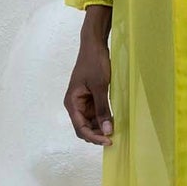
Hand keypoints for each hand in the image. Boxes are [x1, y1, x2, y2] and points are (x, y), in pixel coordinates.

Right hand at [64, 3, 113, 144]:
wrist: (94, 45)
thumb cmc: (94, 63)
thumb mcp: (100, 87)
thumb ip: (102, 110)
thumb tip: (107, 130)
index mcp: (72, 103)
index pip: (80, 128)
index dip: (93, 137)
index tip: (108, 140)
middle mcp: (75, 104)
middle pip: (84, 127)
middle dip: (97, 134)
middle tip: (113, 138)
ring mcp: (83, 102)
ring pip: (90, 122)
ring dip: (101, 127)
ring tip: (115, 130)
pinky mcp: (90, 97)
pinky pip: (95, 113)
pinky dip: (103, 118)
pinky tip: (113, 120)